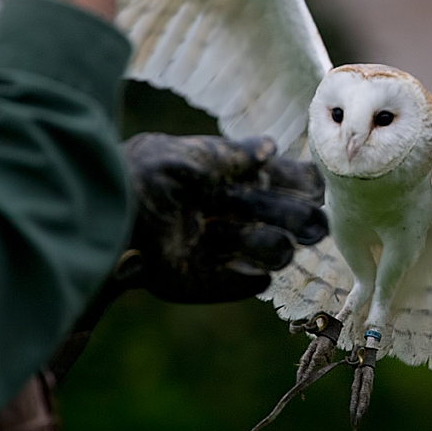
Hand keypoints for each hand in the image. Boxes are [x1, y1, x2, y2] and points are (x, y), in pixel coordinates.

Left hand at [121, 133, 327, 303]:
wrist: (114, 211)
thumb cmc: (157, 173)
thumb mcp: (204, 155)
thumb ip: (240, 154)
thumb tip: (272, 147)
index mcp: (231, 179)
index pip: (281, 181)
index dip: (302, 185)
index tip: (316, 189)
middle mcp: (230, 212)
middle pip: (285, 216)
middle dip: (302, 219)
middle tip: (316, 226)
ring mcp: (219, 247)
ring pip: (272, 249)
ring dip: (275, 245)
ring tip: (277, 246)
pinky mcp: (204, 278)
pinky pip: (243, 283)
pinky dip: (249, 277)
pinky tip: (254, 272)